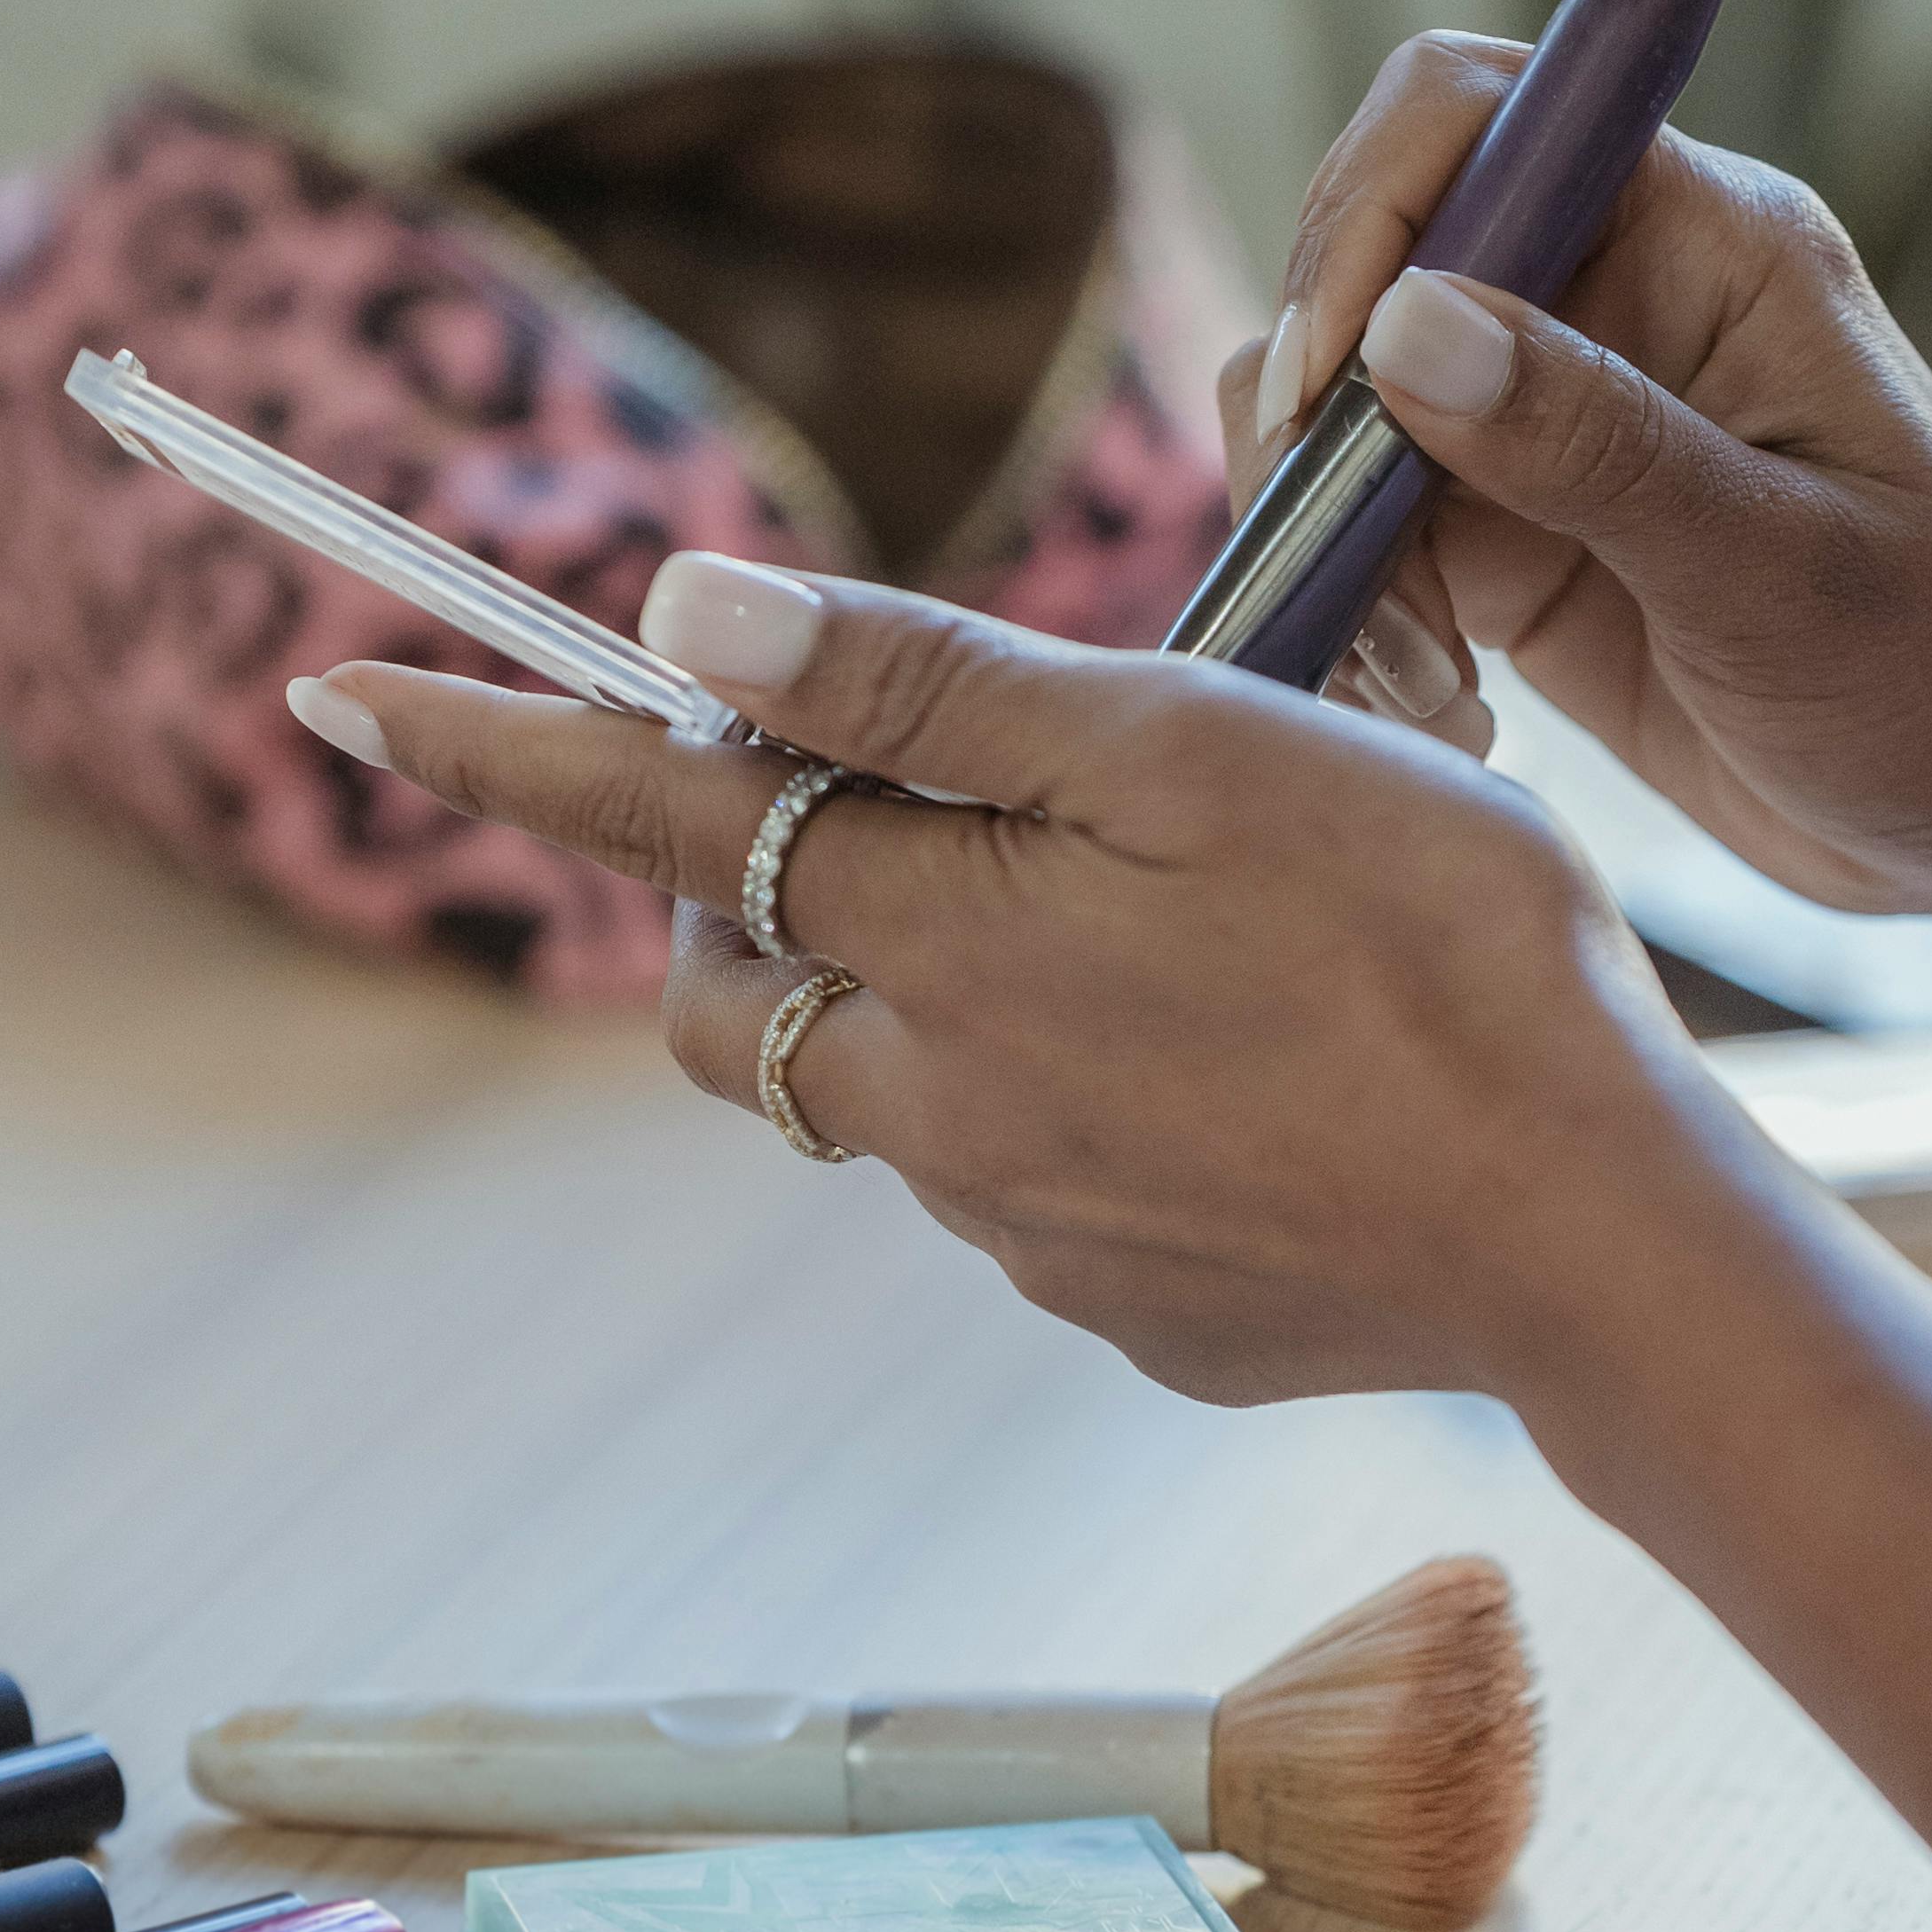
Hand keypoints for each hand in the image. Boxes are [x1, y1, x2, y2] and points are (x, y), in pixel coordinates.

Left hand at [291, 546, 1931, 1841]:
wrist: (1599, 1233)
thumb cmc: (1437, 943)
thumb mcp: (1197, 747)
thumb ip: (936, 690)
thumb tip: (689, 622)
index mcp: (945, 935)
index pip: (657, 817)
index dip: (493, 743)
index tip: (333, 686)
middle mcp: (942, 1102)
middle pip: (725, 996)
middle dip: (712, 899)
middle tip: (814, 808)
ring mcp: (1030, 1230)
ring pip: (884, 1093)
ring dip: (924, 997)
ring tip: (1126, 929)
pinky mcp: (1129, 1309)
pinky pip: (1030, 1191)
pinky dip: (1068, 1109)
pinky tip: (1232, 1073)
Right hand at [1220, 39, 1931, 1165]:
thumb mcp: (1780, 574)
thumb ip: (1596, 445)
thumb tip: (1404, 323)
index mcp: (1708, 245)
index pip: (1480, 112)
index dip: (1372, 212)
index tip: (1329, 377)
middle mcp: (1614, 302)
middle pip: (1376, 253)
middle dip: (1320, 398)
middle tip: (1335, 555)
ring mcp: (1553, 420)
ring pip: (1347, 402)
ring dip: (1332, 532)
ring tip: (1417, 675)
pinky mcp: (1517, 537)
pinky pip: (1368, 528)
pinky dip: (1362, 614)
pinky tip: (1445, 714)